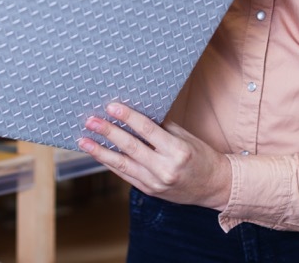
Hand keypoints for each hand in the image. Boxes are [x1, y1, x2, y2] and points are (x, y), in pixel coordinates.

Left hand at [78, 102, 231, 210]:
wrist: (214, 186)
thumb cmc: (201, 156)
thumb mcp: (185, 137)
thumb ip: (161, 128)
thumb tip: (135, 114)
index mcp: (177, 151)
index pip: (148, 131)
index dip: (128, 117)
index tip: (111, 107)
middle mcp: (165, 169)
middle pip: (131, 147)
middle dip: (108, 133)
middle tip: (91, 121)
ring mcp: (156, 183)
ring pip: (122, 164)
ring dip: (101, 152)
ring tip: (84, 141)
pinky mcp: (149, 191)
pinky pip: (125, 175)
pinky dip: (110, 164)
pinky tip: (98, 154)